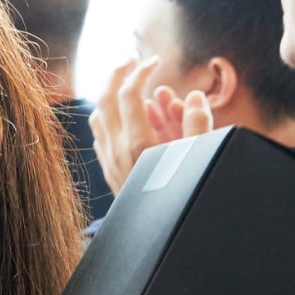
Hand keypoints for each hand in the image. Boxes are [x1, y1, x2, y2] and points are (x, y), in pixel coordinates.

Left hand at [87, 57, 214, 193]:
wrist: (155, 234)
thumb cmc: (182, 195)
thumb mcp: (197, 158)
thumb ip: (197, 125)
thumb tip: (193, 96)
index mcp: (137, 142)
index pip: (130, 92)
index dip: (141, 71)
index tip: (155, 61)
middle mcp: (116, 149)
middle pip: (105, 97)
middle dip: (118, 73)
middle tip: (132, 59)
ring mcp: (108, 159)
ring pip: (97, 115)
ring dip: (109, 94)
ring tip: (125, 80)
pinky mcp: (108, 170)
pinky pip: (100, 135)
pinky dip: (108, 116)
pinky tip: (121, 113)